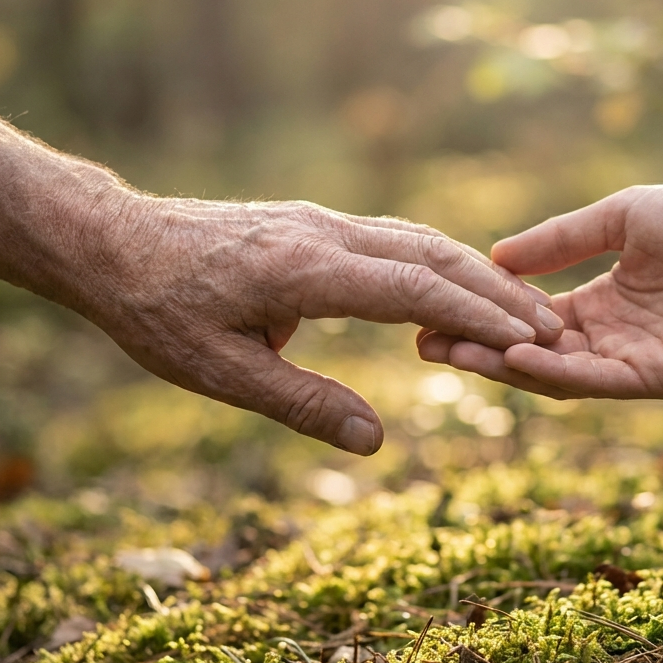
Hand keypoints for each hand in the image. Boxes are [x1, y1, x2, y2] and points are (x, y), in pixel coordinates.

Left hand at [76, 196, 563, 453]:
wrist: (112, 242)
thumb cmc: (158, 311)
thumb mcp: (222, 373)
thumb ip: (303, 404)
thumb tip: (376, 440)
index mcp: (306, 269)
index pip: (414, 289)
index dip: (477, 315)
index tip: (530, 340)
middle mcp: (325, 234)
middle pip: (433, 253)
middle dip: (497, 291)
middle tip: (550, 327)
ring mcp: (322, 222)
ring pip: (419, 239)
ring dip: (475, 273)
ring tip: (522, 309)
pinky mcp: (315, 223)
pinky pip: (395, 237)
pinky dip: (440, 262)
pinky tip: (456, 285)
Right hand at [416, 184, 662, 398]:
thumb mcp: (619, 218)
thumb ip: (560, 240)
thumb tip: (494, 255)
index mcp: (601, 302)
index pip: (528, 319)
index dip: (483, 316)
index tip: (433, 307)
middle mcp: (610, 339)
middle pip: (531, 353)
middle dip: (478, 348)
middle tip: (424, 342)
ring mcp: (632, 363)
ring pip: (556, 375)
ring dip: (505, 365)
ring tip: (454, 352)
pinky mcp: (659, 379)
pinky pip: (597, 382)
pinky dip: (556, 373)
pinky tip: (517, 357)